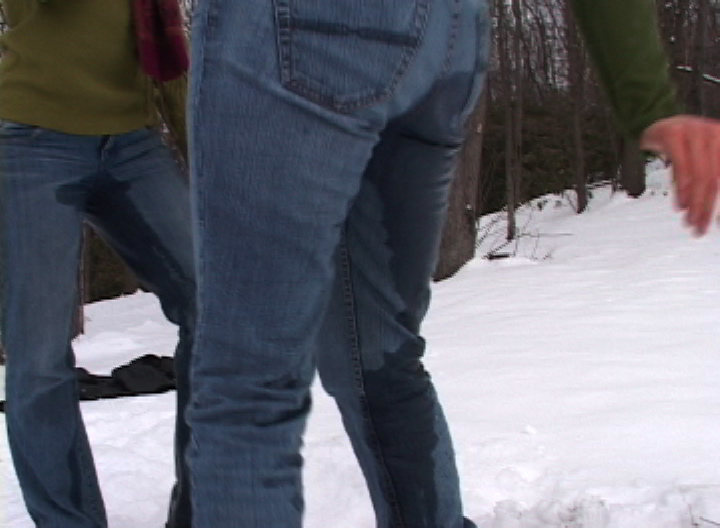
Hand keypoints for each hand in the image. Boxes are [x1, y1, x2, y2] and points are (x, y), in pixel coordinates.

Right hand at [640, 115, 719, 234]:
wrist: (658, 126)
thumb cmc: (685, 148)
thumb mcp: (704, 160)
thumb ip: (711, 180)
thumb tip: (716, 214)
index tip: (716, 225)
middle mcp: (716, 133)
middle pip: (714, 178)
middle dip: (707, 207)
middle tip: (699, 228)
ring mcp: (695, 131)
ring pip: (700, 175)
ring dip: (695, 203)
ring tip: (689, 221)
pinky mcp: (674, 134)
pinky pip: (681, 166)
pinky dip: (681, 189)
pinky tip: (680, 205)